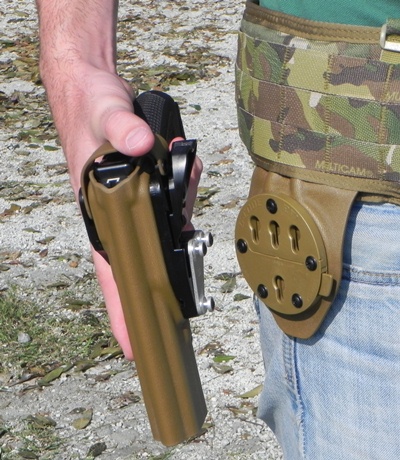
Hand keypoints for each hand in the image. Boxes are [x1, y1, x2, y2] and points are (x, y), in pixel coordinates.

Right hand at [43, 62, 201, 358]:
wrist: (91, 89)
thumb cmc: (88, 110)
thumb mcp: (102, 113)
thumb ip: (120, 128)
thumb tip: (138, 146)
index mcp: (100, 214)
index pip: (113, 273)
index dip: (124, 313)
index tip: (136, 349)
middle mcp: (117, 216)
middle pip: (150, 256)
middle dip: (175, 253)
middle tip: (190, 234)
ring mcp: (132, 204)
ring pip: (166, 228)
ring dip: (184, 209)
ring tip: (187, 174)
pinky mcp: (146, 187)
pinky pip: (173, 202)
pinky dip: (186, 190)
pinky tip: (188, 169)